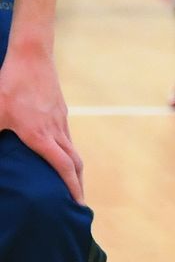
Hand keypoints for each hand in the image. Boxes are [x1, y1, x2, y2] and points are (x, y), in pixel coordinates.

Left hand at [0, 49, 83, 202]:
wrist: (31, 57)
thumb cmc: (9, 85)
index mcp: (40, 136)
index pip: (63, 168)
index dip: (72, 188)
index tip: (78, 204)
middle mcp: (56, 131)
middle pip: (75, 163)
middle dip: (78, 184)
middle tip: (77, 201)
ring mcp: (60, 120)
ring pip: (72, 150)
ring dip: (73, 169)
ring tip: (68, 181)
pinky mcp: (60, 111)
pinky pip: (66, 137)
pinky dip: (66, 152)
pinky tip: (56, 152)